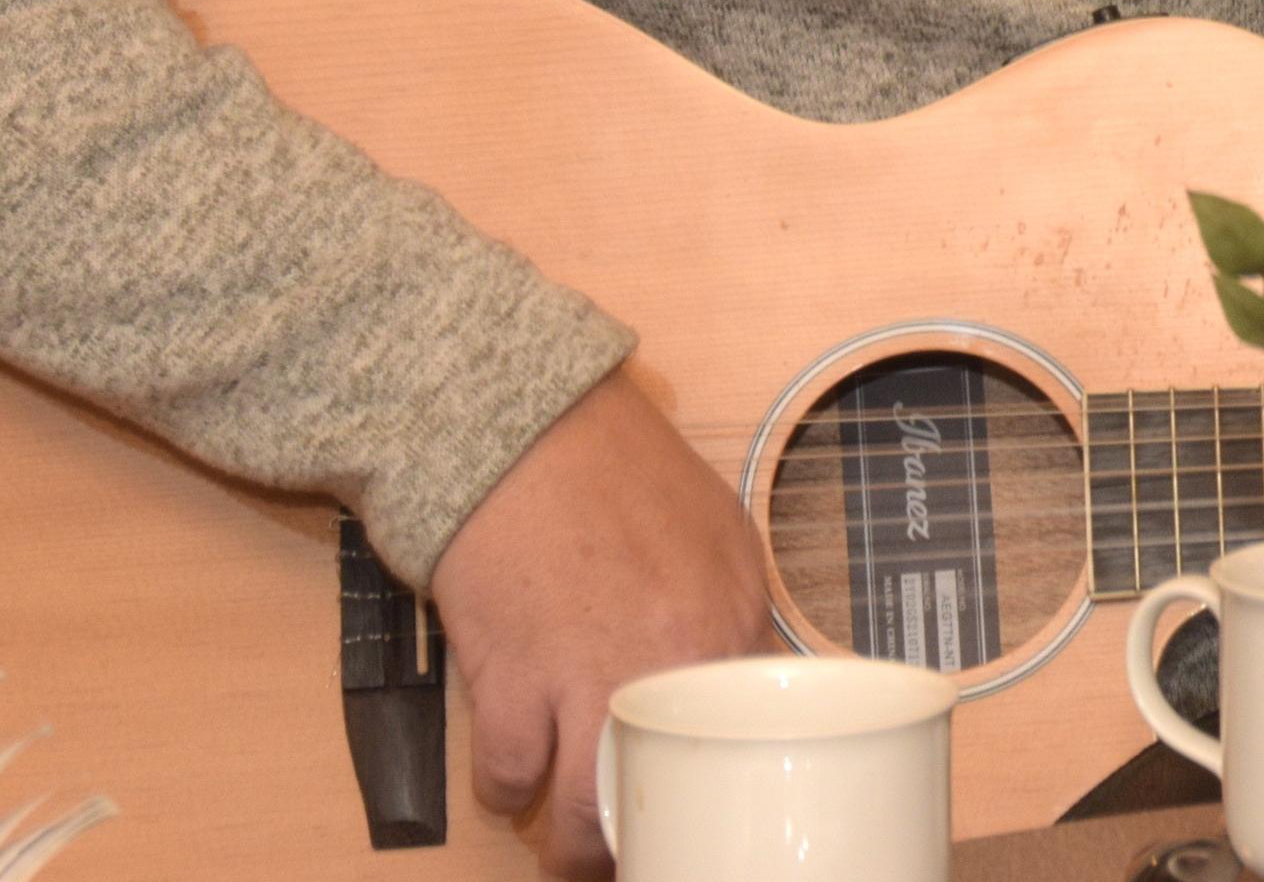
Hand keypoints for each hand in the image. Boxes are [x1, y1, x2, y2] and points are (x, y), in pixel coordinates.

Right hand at [427, 369, 776, 876]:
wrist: (517, 424)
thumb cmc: (609, 464)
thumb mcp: (711, 528)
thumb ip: (727, 609)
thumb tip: (729, 678)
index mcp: (734, 616)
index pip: (756, 735)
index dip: (728, 781)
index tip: (716, 806)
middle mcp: (674, 660)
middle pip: (669, 792)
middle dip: (644, 835)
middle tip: (633, 848)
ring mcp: (589, 679)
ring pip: (583, 814)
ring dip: (572, 844)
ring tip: (570, 852)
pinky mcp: (511, 685)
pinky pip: (510, 777)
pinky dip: (507, 784)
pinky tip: (513, 772)